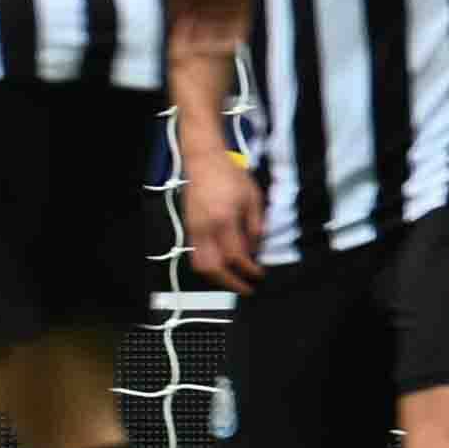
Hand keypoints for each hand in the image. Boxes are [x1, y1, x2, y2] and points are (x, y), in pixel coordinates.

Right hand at [177, 132, 267, 290]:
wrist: (203, 159)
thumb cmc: (229, 174)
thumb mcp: (253, 198)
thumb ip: (257, 225)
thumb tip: (257, 248)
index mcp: (224, 220)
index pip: (236, 256)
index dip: (249, 269)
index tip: (259, 273)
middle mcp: (206, 228)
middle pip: (213, 268)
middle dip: (230, 283)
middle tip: (246, 288)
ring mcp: (194, 228)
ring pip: (200, 265)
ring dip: (217, 277)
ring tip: (232, 280)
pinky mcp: (189, 227)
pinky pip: (196, 254)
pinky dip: (209, 265)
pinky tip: (222, 264)